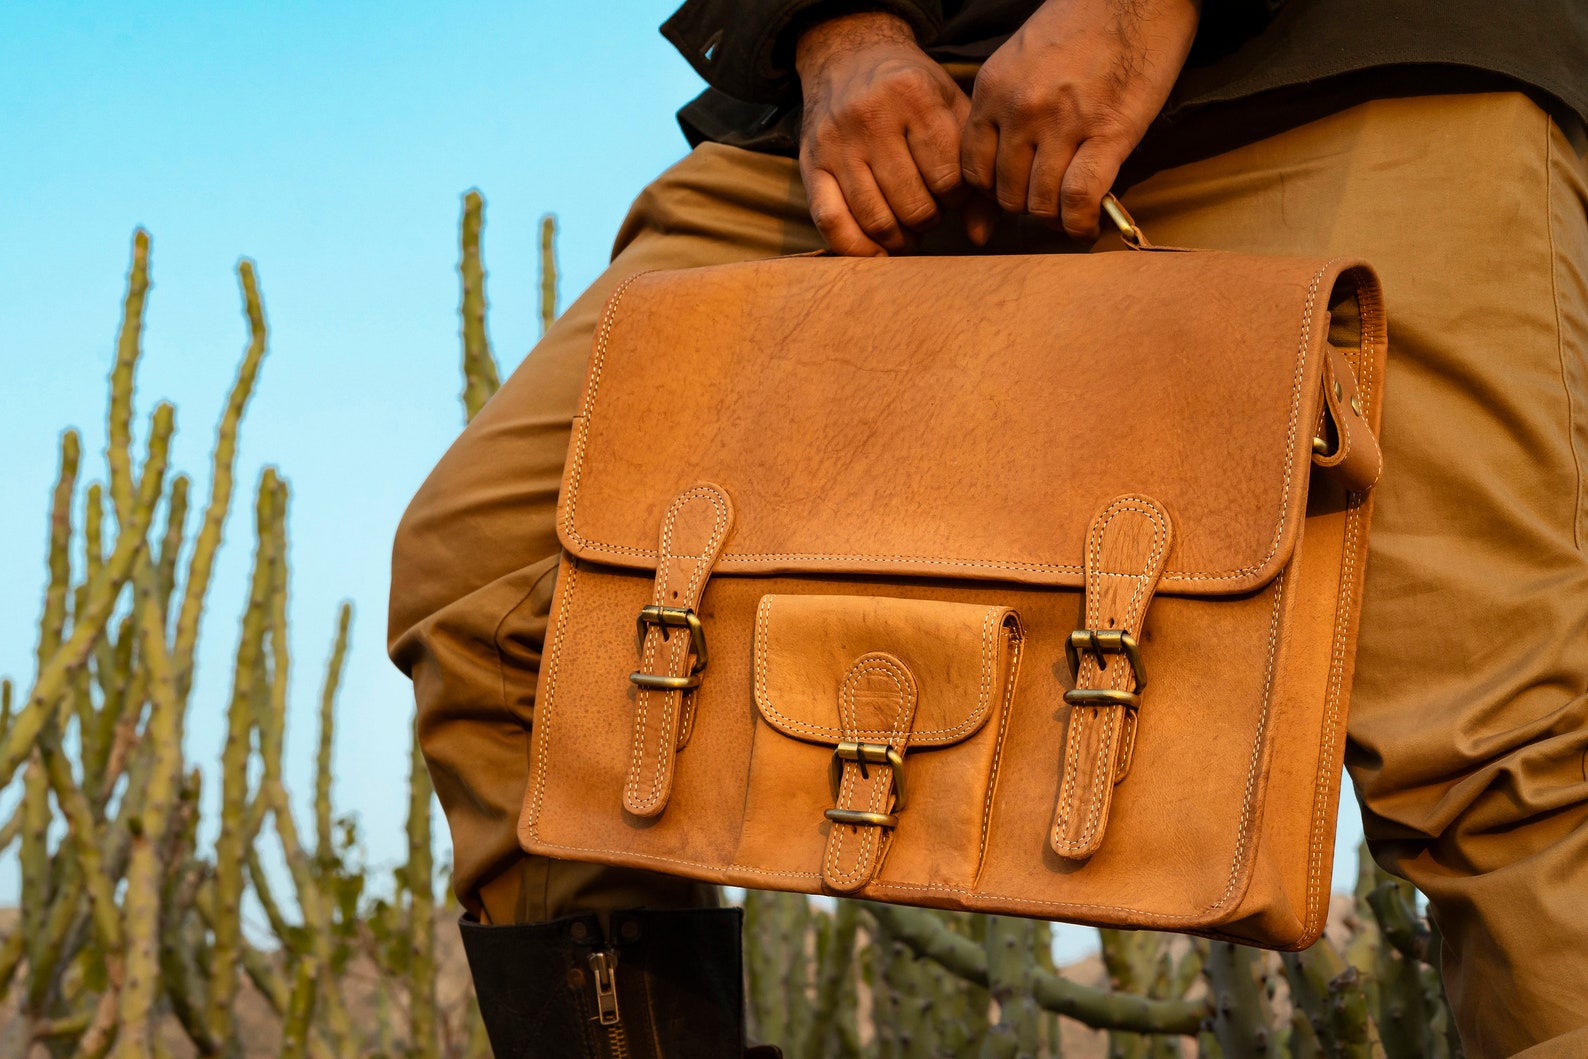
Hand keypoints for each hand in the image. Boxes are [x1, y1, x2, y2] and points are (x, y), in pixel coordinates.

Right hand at [796, 12, 989, 255]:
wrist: (848, 58)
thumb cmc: (910, 90)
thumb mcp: (950, 107)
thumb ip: (972, 164)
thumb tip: (980, 235)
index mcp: (915, 96)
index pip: (948, 177)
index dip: (958, 197)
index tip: (953, 192)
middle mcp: (871, 117)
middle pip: (912, 203)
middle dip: (929, 218)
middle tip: (929, 209)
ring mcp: (837, 143)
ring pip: (875, 218)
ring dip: (898, 238)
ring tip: (907, 228)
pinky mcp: (811, 164)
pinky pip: (830, 221)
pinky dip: (856, 248)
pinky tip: (876, 250)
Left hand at [961, 0, 1200, 241]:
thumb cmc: (1083, 22)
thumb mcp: (1021, 58)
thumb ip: (1004, 107)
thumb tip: (1001, 157)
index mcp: (993, 90)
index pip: (973, 170)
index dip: (994, 193)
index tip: (1014, 194)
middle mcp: (1021, 109)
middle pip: (1007, 193)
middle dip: (1026, 207)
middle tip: (1048, 204)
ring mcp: (1063, 122)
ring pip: (1041, 203)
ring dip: (1056, 218)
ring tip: (1071, 214)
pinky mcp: (1108, 132)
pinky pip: (1080, 198)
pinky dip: (1081, 224)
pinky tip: (1087, 227)